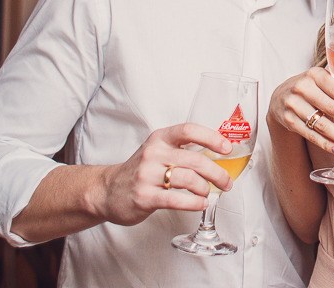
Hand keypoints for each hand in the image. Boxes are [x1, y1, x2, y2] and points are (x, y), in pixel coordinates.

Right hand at [90, 123, 235, 225]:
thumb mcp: (158, 150)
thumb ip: (183, 149)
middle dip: (217, 173)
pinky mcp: (144, 197)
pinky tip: (201, 203)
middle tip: (226, 182)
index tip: (227, 148)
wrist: (106, 191)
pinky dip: (194, 202)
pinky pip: (176, 199)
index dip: (212, 138)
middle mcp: (153, 154)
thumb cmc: (140, 170)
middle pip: (195, 159)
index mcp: (160, 138)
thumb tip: (218, 151)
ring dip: (206, 188)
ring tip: (208, 193)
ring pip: (188, 179)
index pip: (189, 130)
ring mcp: (147, 175)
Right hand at [268, 66, 333, 154]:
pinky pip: (310, 135)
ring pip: (321, 124)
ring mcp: (293, 105)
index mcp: (314, 74)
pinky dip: (325, 144)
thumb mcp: (324, 82)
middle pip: (331, 108)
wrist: (280, 97)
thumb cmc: (309, 88)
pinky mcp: (288, 121)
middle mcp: (302, 88)